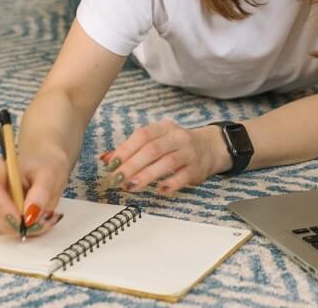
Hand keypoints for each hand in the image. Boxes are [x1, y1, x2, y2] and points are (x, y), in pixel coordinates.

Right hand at [0, 153, 67, 237]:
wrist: (48, 169)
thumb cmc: (46, 167)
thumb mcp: (49, 176)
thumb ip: (41, 193)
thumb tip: (29, 215)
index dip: (3, 207)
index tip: (21, 219)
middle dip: (12, 223)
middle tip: (35, 224)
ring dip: (17, 229)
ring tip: (40, 220)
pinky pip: (3, 229)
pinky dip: (20, 230)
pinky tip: (34, 221)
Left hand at [99, 120, 227, 194]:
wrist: (209, 148)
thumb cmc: (176, 145)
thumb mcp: (157, 140)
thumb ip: (133, 149)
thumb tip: (107, 160)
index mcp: (164, 127)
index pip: (142, 135)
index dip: (125, 149)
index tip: (111, 164)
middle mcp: (177, 137)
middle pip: (152, 149)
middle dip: (132, 165)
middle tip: (117, 178)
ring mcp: (188, 153)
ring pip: (166, 163)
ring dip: (146, 176)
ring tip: (131, 186)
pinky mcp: (196, 169)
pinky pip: (182, 177)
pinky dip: (169, 184)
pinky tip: (158, 190)